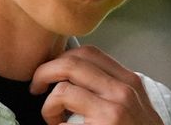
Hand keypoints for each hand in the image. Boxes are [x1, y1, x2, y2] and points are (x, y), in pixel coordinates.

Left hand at [30, 45, 163, 124]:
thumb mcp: (133, 106)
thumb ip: (110, 89)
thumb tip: (75, 77)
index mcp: (130, 81)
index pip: (90, 53)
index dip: (64, 58)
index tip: (53, 71)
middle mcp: (123, 89)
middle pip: (73, 62)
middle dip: (46, 71)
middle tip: (36, 86)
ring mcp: (114, 108)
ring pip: (63, 87)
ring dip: (49, 103)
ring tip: (53, 118)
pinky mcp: (104, 123)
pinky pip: (63, 108)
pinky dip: (52, 117)